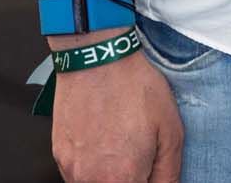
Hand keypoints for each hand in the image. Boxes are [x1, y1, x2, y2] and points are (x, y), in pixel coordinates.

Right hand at [51, 46, 182, 182]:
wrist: (97, 60)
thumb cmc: (133, 88)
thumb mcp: (171, 130)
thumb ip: (168, 171)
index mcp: (123, 177)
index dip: (149, 181)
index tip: (150, 169)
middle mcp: (92, 179)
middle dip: (131, 178)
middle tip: (139, 153)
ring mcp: (72, 169)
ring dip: (111, 176)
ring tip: (121, 146)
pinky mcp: (59, 156)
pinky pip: (78, 175)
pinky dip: (93, 167)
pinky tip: (104, 142)